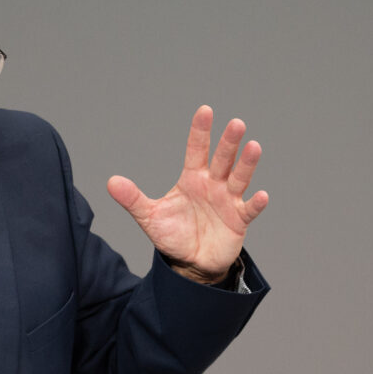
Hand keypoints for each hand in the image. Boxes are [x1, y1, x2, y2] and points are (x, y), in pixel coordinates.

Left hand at [107, 105, 267, 283]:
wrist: (190, 262)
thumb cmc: (173, 235)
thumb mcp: (149, 217)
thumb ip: (133, 199)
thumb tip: (111, 182)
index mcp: (192, 179)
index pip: (197, 150)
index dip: (200, 131)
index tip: (205, 111)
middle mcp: (213, 185)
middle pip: (222, 159)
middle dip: (229, 142)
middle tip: (236, 124)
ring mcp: (228, 201)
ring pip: (239, 178)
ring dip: (246, 164)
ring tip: (254, 147)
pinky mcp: (238, 220)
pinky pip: (249, 210)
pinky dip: (256, 203)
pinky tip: (261, 195)